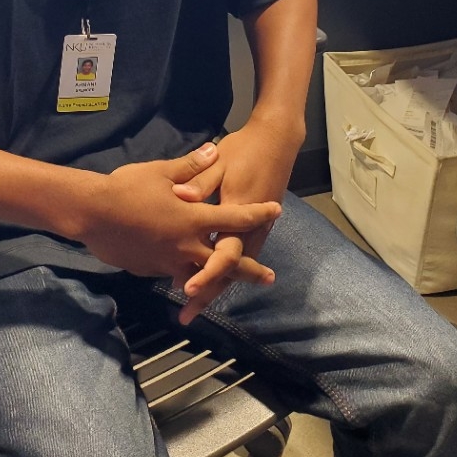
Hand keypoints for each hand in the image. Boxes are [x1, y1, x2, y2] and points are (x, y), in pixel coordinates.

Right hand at [80, 141, 277, 293]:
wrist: (93, 214)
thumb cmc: (128, 188)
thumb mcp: (161, 171)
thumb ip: (190, 166)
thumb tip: (212, 150)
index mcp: (194, 218)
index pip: (235, 216)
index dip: (257, 213)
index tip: (275, 210)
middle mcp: (187, 244)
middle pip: (227, 260)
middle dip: (250, 270)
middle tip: (269, 277)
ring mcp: (170, 261)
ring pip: (201, 274)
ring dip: (218, 280)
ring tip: (229, 285)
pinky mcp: (152, 269)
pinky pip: (175, 274)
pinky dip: (186, 275)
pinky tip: (187, 278)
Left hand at [171, 122, 290, 322]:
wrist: (276, 141)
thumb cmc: (244, 149)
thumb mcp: (220, 161)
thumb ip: (200, 180)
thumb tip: (180, 197)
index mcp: (238, 212)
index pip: (224, 253)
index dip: (206, 273)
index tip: (187, 288)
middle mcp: (249, 228)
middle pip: (230, 270)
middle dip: (208, 292)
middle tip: (187, 314)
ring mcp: (256, 230)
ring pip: (236, 267)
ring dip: (216, 286)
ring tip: (193, 306)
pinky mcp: (256, 228)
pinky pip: (239, 256)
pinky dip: (224, 272)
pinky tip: (209, 280)